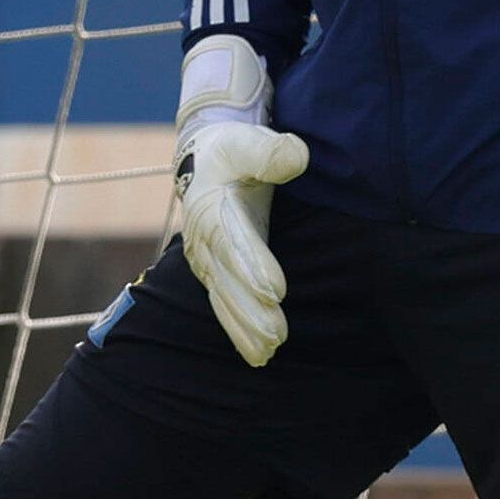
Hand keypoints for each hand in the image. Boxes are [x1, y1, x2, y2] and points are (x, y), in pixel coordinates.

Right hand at [175, 35, 306, 366]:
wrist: (203, 162)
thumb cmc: (232, 151)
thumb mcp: (246, 141)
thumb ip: (270, 151)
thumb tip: (296, 158)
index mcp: (211, 206)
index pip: (231, 239)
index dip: (251, 265)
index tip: (274, 291)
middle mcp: (205, 241)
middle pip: (228, 279)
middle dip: (250, 309)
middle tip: (275, 334)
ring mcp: (208, 262)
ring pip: (225, 299)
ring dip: (246, 327)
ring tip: (269, 352)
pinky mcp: (216, 275)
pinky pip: (225, 307)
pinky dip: (239, 332)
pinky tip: (259, 356)